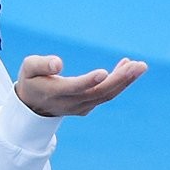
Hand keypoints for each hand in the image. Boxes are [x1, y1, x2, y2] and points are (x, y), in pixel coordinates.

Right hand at [14, 55, 146, 116]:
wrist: (34, 105)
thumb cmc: (32, 80)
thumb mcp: (28, 68)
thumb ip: (41, 64)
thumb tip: (58, 63)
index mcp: (56, 93)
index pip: (75, 88)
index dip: (89, 81)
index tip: (104, 72)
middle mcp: (72, 103)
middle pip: (99, 93)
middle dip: (120, 79)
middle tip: (138, 65)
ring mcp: (82, 106)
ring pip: (107, 94)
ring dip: (125, 81)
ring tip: (141, 66)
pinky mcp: (89, 105)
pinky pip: (108, 94)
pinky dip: (120, 82)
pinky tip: (129, 67)